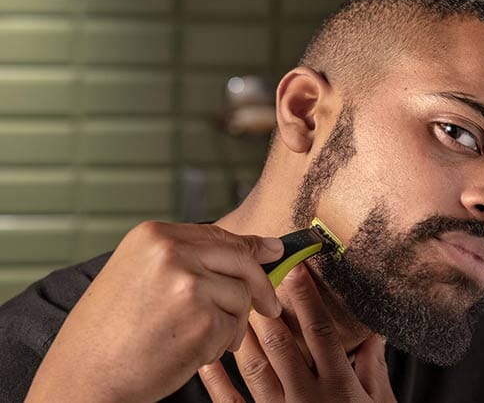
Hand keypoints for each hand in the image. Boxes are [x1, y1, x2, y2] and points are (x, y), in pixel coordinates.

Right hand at [26, 222, 283, 402]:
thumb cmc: (108, 332)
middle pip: (241, 260)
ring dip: (231, 323)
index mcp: (153, 235)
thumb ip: (192, 258)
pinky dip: (220, 344)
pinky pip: (233, 328)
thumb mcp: (140, 276)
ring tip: (200, 339)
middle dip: (261, 285)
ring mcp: (188, 284)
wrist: (83, 377)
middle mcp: (171, 252)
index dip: (250, 248)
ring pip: (241, 297)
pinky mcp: (201, 320)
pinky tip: (191, 352)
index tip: (273, 253)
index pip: (219, 235)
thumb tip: (265, 247)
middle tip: (270, 306)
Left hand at [199, 263, 395, 402]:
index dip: (308, 298)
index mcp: (339, 387)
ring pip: (255, 366)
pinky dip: (217, 381)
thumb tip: (370, 332)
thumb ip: (373, 369)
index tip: (296, 269)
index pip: (321, 332)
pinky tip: (208, 357)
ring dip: (242, 333)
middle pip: (282, 343)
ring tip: (230, 303)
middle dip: (268, 306)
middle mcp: (307, 397)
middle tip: (253, 276)